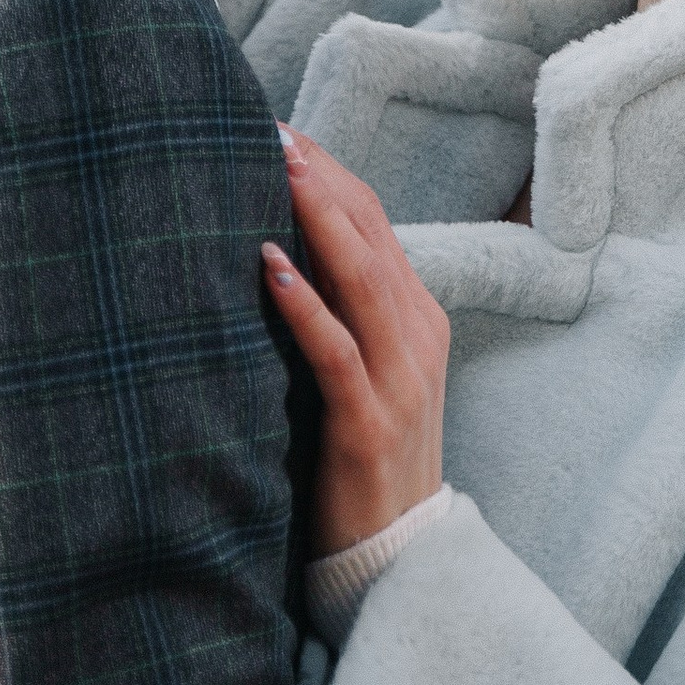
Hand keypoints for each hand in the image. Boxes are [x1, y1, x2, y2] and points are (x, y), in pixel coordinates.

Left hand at [262, 129, 448, 556]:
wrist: (394, 557)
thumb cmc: (359, 459)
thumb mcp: (360, 372)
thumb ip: (337, 313)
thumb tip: (273, 248)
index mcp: (417, 318)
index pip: (376, 223)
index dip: (329, 173)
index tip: (279, 131)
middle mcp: (417, 337)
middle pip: (372, 233)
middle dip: (320, 176)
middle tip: (267, 128)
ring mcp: (401, 380)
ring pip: (363, 277)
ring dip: (315, 217)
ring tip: (273, 168)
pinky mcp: (369, 424)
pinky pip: (338, 352)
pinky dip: (305, 304)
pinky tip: (269, 267)